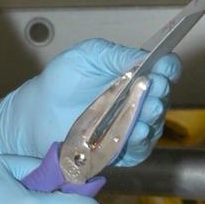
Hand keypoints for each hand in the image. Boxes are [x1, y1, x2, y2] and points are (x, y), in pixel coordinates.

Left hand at [0, 39, 180, 165]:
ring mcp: (132, 125)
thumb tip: (143, 56)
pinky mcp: (122, 149)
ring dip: (151, 117)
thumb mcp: (87, 55)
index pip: (163, 69)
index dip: (167, 67)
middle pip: (163, 97)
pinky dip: (139, 141)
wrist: (37, 112)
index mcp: (135, 74)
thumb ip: (115, 54)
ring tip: (146, 111)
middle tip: (155, 88)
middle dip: (160, 92)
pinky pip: (138, 148)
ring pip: (154, 124)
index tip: (163, 66)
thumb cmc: (61, 81)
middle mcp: (138, 100)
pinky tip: (136, 131)